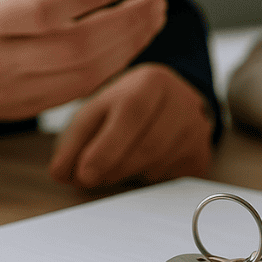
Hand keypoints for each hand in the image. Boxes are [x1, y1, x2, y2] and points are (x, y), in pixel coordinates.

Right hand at [0, 0, 167, 130]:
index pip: (43, 11)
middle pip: (74, 49)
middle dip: (125, 25)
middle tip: (155, 1)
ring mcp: (6, 90)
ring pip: (81, 76)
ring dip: (126, 48)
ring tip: (151, 20)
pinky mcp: (16, 108)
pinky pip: (73, 93)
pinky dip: (107, 70)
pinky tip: (127, 45)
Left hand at [49, 63, 213, 188]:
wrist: (165, 105)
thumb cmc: (122, 109)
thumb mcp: (94, 113)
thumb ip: (73, 141)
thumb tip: (60, 172)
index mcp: (151, 81)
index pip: (132, 113)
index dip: (107, 148)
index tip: (84, 174)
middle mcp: (182, 101)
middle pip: (148, 146)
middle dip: (113, 168)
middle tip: (92, 177)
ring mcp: (197, 129)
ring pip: (158, 166)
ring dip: (128, 176)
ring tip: (115, 167)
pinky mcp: (201, 154)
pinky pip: (170, 180)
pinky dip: (147, 180)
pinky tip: (140, 166)